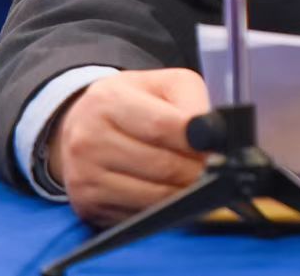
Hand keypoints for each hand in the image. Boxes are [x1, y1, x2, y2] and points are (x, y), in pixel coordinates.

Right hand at [48, 68, 210, 224]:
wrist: (81, 125)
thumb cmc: (132, 103)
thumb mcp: (163, 84)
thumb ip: (192, 100)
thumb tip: (211, 134)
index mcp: (109, 100)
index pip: (162, 127)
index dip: (196, 142)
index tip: (217, 147)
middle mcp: (89, 138)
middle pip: (161, 166)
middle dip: (196, 171)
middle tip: (216, 169)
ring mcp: (85, 175)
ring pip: (153, 196)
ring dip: (185, 194)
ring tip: (198, 182)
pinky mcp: (88, 204)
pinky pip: (139, 215)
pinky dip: (164, 211)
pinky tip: (173, 196)